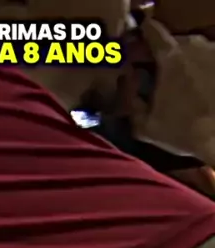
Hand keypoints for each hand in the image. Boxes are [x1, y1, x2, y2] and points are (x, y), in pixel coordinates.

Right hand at [130, 19, 214, 163]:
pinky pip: (207, 62)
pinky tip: (196, 91)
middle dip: (161, 55)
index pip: (151, 31)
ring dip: (182, 63)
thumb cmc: (183, 132)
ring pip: (192, 51)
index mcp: (170, 57)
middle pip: (172, 41)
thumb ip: (129, 99)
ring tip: (176, 85)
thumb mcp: (144, 125)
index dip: (140, 37)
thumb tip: (125, 81)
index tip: (135, 49)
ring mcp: (214, 53)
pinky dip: (199, 72)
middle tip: (153, 73)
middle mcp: (195, 47)